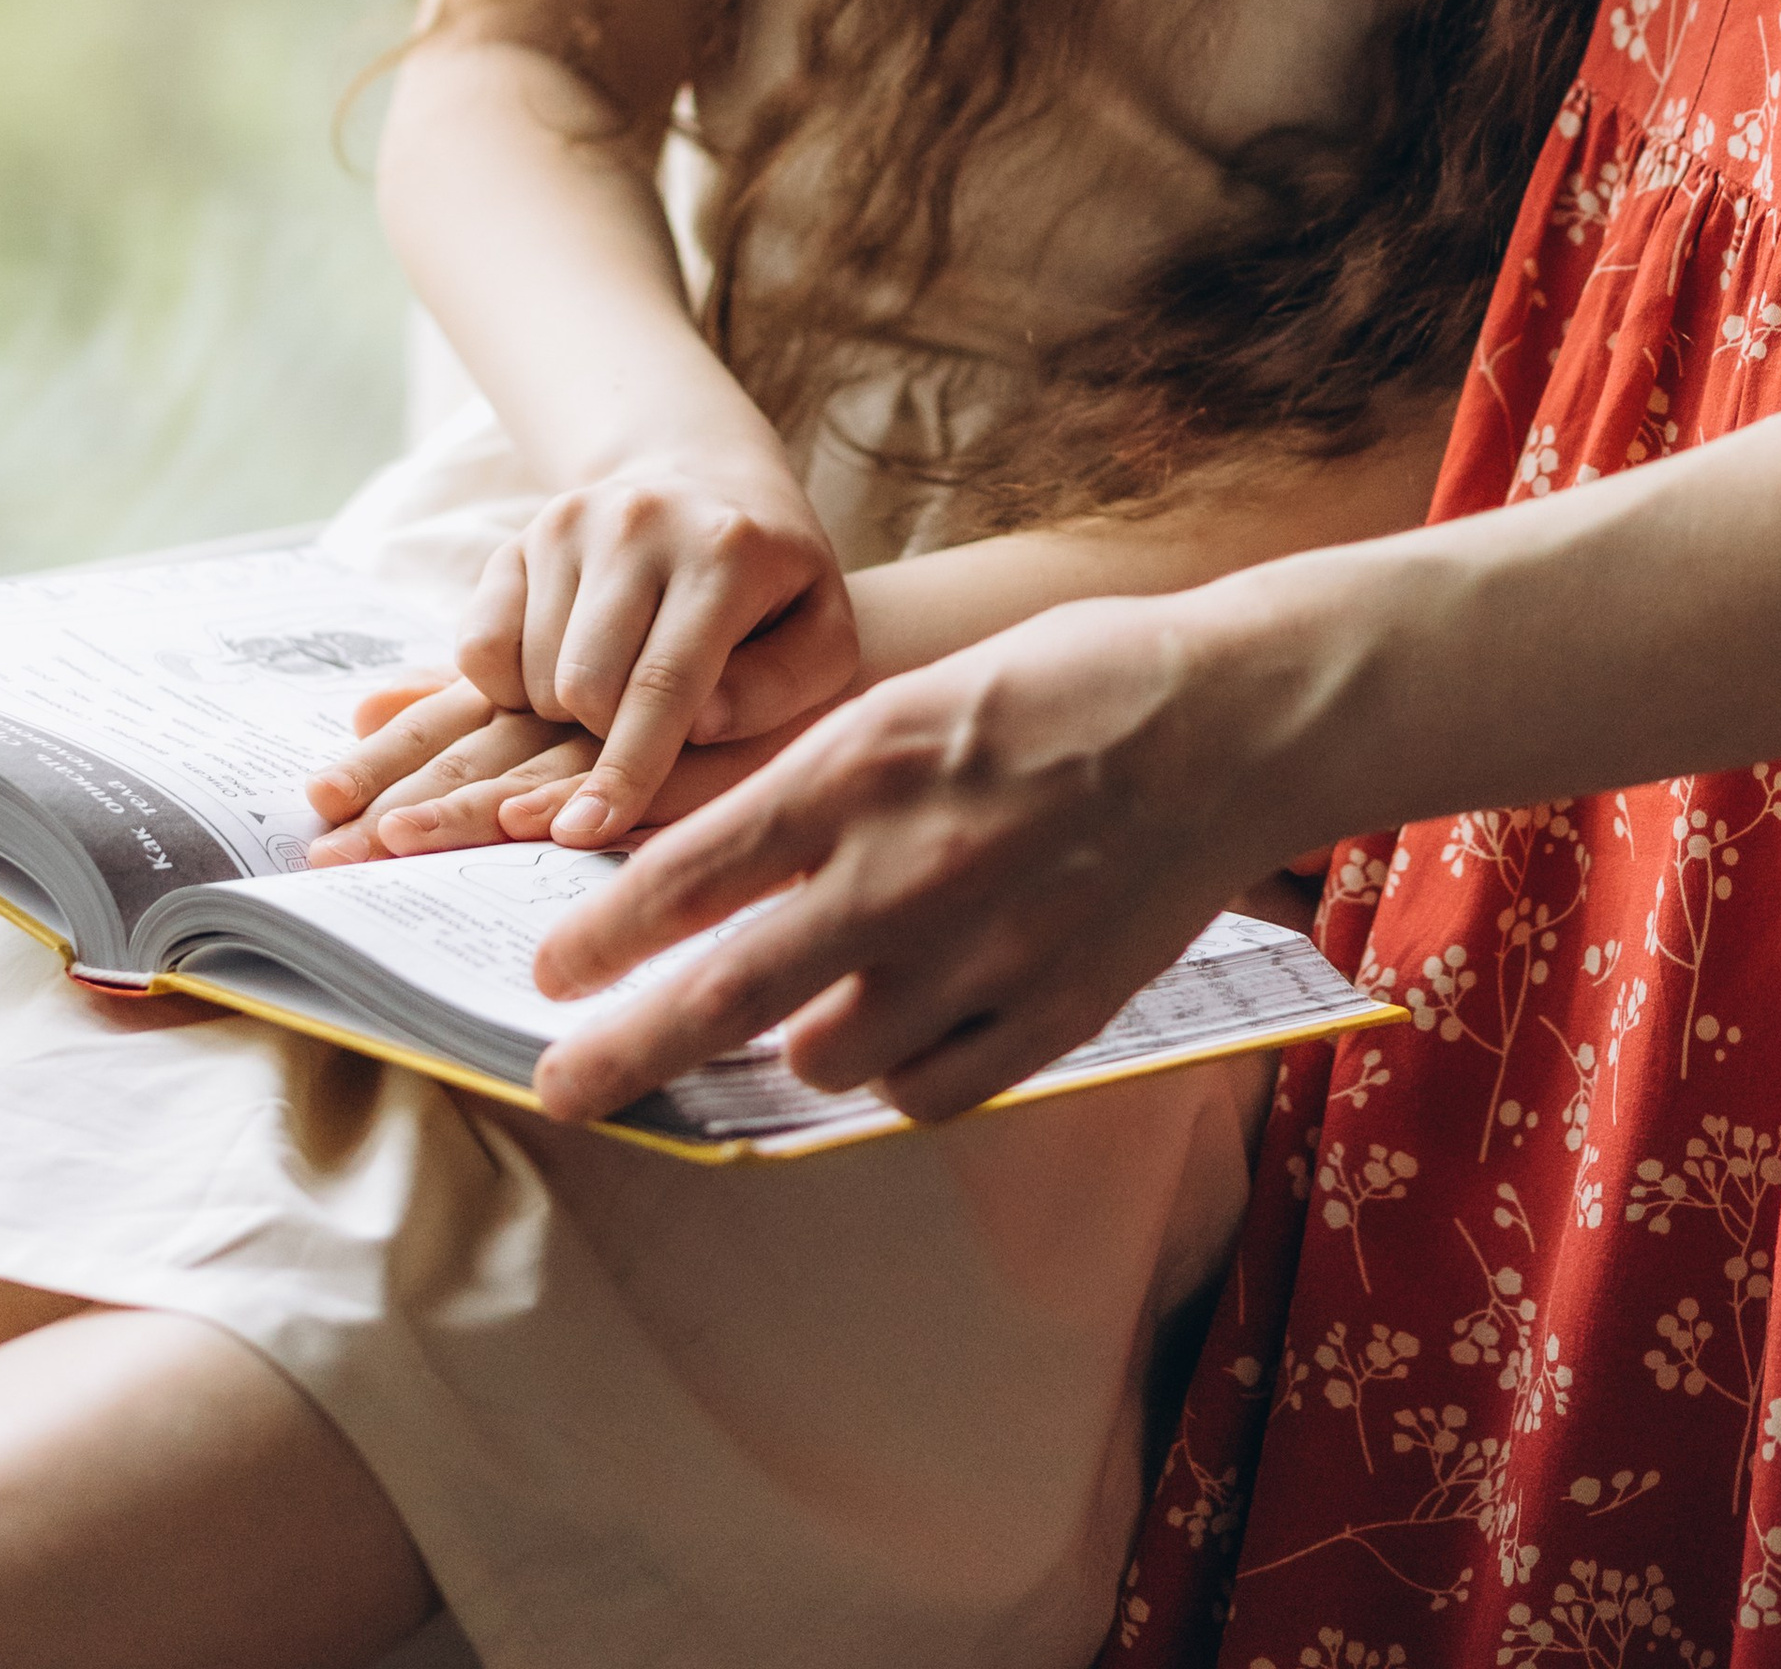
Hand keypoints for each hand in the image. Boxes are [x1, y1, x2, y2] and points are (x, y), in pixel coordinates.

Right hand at [326, 450, 856, 853]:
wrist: (711, 489)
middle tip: (645, 726)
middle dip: (604, 741)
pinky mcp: (515, 540)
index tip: (589, 833)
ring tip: (616, 685)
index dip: (627, 769)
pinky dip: (508, 686)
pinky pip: (477, 649)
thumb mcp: (820, 636)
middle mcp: (638, 522)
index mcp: (725, 550)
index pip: (665, 681)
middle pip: (583, 688)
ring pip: (529, 677)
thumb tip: (698, 725)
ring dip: (562, 715)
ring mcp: (568, 523)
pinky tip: (562, 666)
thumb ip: (777, 687)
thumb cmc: (773, 587)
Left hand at [527, 588, 1300, 1125]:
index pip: (691, 874)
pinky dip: (897, 1077)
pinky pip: (929, 1093)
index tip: (549, 976)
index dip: (603, 935)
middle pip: (726, 997)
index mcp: (863, 767)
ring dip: (791, 1047)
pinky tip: (903, 1034)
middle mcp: (907, 867)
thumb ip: (817, 792)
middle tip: (560, 1090)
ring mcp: (981, 951)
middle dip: (621, 1055)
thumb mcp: (915, 699)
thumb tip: (703, 876)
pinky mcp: (1053, 1013)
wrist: (1231, 719)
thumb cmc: (1067, 687)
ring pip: (825, 1059)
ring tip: (803, 1015)